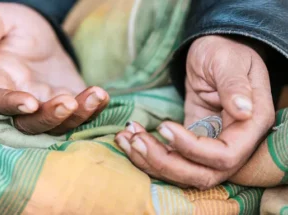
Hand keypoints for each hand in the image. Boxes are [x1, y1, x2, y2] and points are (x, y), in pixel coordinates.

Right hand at [0, 3, 108, 134]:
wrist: (38, 37)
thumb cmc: (15, 28)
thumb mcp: (1, 18)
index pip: (0, 101)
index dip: (13, 105)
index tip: (30, 104)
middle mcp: (22, 100)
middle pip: (32, 123)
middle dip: (51, 117)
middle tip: (68, 102)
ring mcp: (47, 105)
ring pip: (59, 124)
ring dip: (78, 115)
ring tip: (95, 95)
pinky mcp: (69, 102)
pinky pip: (81, 114)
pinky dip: (93, 109)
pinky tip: (102, 96)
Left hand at [115, 35, 274, 188]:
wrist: (213, 49)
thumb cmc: (225, 50)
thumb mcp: (228, 61)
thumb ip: (235, 86)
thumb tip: (244, 111)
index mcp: (251, 124)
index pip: (225, 155)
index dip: (193, 149)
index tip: (164, 127)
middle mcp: (235, 141)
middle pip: (202, 174)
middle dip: (166, 163)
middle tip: (137, 141)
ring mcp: (212, 143)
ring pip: (183, 171)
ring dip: (151, 161)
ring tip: (126, 139)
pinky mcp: (192, 139)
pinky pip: (173, 156)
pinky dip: (149, 153)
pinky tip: (128, 139)